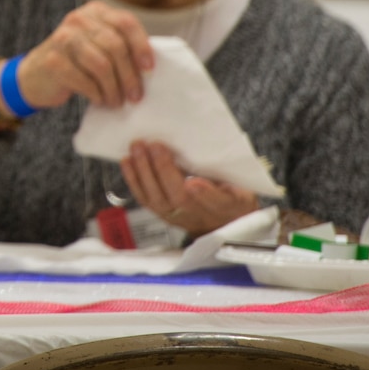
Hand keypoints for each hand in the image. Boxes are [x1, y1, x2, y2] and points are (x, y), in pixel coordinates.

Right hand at [7, 0, 154, 109]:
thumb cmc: (78, 63)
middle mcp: (78, 19)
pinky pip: (85, 81)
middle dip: (129, 75)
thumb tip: (153, 67)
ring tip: (116, 101)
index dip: (141, 46)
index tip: (150, 69)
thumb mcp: (98, 44)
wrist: (36, 75)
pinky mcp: (53, 60)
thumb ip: (121, 46)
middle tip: (135, 96)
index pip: (125, 23)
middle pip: (115, 46)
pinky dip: (97, 95)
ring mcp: (62, 38)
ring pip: (102, 65)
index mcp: (95, 12)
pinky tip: (100, 100)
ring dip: (114, 89)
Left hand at [121, 139, 258, 238]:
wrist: (220, 224)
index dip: (205, 194)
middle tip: (155, 145)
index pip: (217, 202)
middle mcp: (199, 215)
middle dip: (165, 170)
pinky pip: (145, 198)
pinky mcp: (162, 213)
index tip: (194, 182)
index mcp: (226, 207)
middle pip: (179, 197)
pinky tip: (127, 162)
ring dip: (144, 171)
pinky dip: (133, 179)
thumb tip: (203, 174)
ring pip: (157, 198)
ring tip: (137, 148)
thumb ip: (225, 183)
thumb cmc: (230, 202)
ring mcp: (177, 216)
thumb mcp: (241, 191)